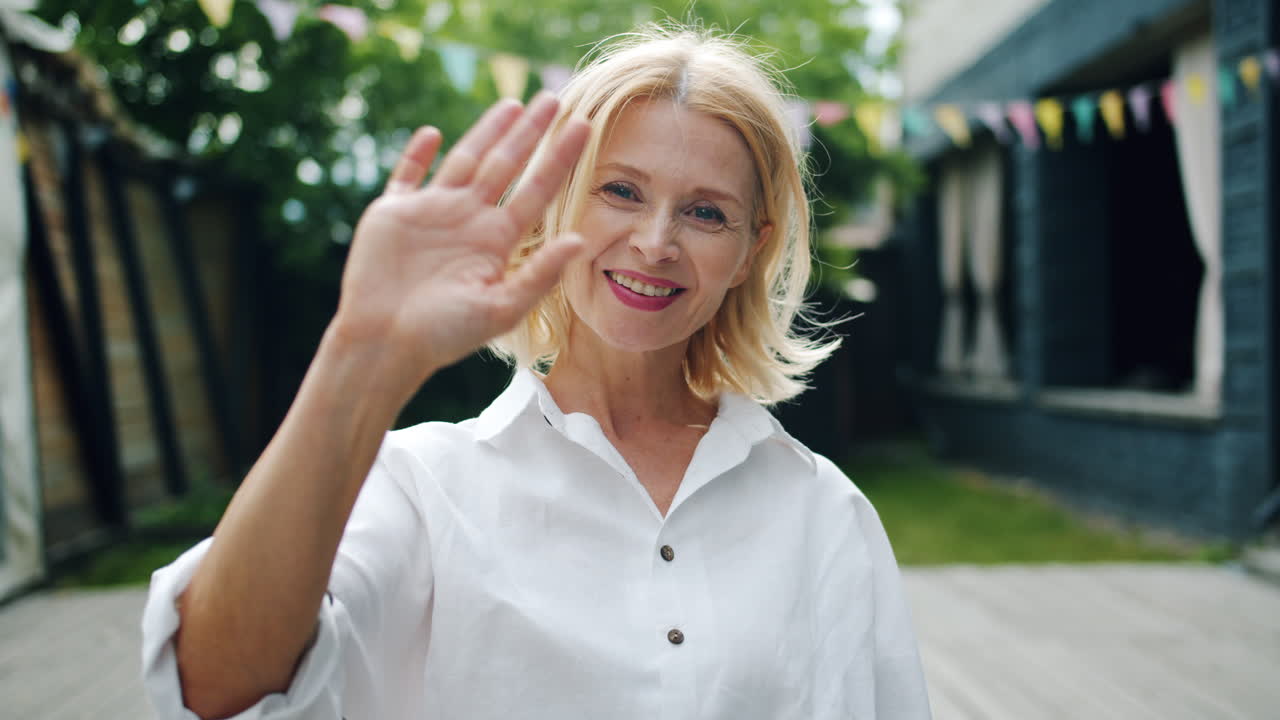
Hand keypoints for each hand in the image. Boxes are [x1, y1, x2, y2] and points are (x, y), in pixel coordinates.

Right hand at [331, 93, 589, 396]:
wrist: (385, 343)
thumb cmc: (444, 335)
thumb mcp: (501, 308)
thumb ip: (539, 274)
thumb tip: (579, 241)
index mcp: (497, 241)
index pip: (537, 190)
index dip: (560, 158)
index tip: (585, 127)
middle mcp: (469, 221)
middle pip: (506, 165)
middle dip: (530, 133)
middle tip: (555, 99)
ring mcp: (431, 214)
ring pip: (465, 160)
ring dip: (487, 132)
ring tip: (513, 105)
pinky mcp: (393, 213)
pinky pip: (407, 176)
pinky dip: (417, 155)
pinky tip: (432, 133)